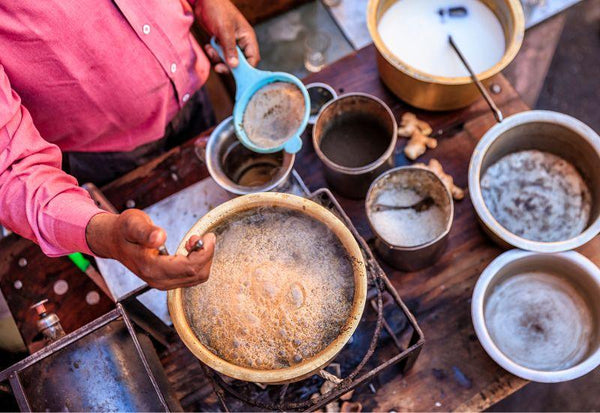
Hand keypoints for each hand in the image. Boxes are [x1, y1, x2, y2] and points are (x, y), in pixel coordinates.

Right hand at [86, 210, 214, 289]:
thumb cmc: (124, 230)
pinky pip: (191, 277)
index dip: (204, 252)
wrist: (113, 240)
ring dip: (202, 259)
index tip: (207, 236)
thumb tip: (160, 237)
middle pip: (197, 275)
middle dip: (206, 255)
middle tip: (202, 236)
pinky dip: (197, 263)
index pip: (189, 267)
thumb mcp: (132, 224)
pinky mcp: (166, 280)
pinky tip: (190, 249)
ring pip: (196, 278)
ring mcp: (162, 283)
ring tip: (194, 241)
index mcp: (151, 268)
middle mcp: (158, 280)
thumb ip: (146, 231)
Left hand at [195, 0, 259, 73]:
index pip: (253, 58)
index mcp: (247, 37)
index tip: (236, 73)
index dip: (246, 68)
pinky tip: (208, 46)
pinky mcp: (221, 43)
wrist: (203, 1)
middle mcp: (241, 42)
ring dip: (218, 58)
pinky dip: (213, 54)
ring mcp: (231, 43)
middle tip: (218, 67)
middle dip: (228, 65)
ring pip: (228, 60)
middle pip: (240, 63)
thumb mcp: (224, 29)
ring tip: (210, 49)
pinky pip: (220, 55)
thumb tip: (235, 66)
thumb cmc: (217, 9)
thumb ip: (230, 49)